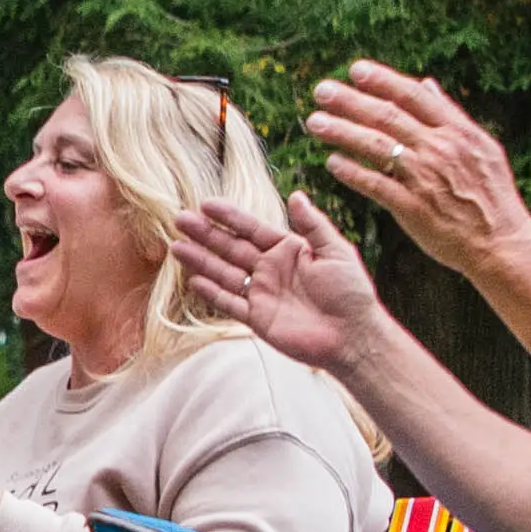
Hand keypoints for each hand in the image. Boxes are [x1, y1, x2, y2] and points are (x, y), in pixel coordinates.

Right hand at [167, 186, 390, 371]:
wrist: (353, 337)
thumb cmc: (351, 292)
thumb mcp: (336, 251)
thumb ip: (312, 224)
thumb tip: (296, 194)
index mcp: (289, 250)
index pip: (252, 228)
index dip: (229, 217)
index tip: (206, 204)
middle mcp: (271, 269)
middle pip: (231, 248)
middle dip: (206, 234)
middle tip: (180, 219)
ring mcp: (262, 294)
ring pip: (224, 273)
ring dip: (201, 260)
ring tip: (176, 246)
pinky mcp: (258, 319)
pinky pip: (230, 303)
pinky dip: (211, 292)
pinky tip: (194, 279)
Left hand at [303, 60, 530, 276]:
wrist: (501, 242)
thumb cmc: (491, 194)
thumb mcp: (481, 147)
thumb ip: (451, 114)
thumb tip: (427, 83)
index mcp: (457, 131)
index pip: (413, 97)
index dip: (383, 80)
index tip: (355, 69)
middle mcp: (439, 149)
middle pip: (387, 116)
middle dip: (351, 101)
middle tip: (321, 91)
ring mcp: (424, 178)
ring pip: (375, 147)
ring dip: (342, 132)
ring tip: (315, 122)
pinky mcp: (412, 208)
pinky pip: (375, 185)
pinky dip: (352, 172)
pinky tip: (331, 162)